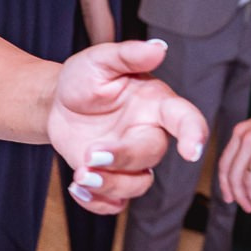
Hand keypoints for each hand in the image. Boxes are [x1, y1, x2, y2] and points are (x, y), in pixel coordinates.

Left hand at [45, 39, 208, 214]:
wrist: (57, 102)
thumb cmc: (84, 78)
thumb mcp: (100, 60)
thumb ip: (128, 54)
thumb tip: (159, 47)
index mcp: (156, 105)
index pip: (185, 119)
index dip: (193, 134)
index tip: (191, 150)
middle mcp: (148, 133)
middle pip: (152, 155)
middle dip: (124, 159)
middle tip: (90, 155)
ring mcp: (132, 160)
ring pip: (138, 185)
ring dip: (109, 186)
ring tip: (79, 176)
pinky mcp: (113, 178)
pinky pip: (115, 203)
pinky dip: (97, 203)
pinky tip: (76, 189)